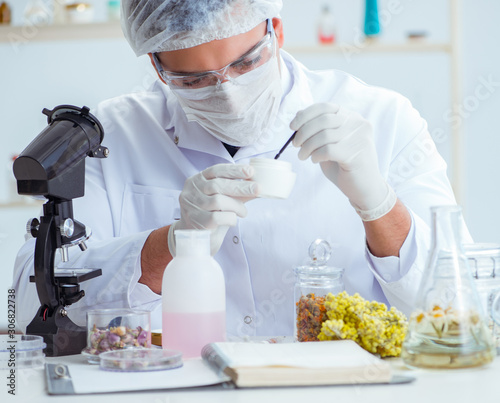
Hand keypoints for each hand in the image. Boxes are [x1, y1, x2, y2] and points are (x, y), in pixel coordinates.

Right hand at [168, 164, 257, 255]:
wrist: (195, 238)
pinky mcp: (195, 221)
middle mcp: (191, 191)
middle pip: (217, 185)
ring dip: (236, 206)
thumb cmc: (210, 214)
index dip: (234, 170)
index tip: (250, 171)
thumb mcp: (222, 199)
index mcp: (196, 180)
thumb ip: (235, 192)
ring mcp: (191, 206)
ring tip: (244, 212)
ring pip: (218, 201)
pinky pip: (218, 217)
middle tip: (258, 189)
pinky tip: (233, 220)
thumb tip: (256, 186)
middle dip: (240, 186)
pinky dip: (230, 218)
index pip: (215, 170)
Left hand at [290, 103, 395, 220]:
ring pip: (324, 136)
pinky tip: (315, 160)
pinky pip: (328, 150)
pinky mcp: (356, 154)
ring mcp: (359, 138)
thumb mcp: (329, 144)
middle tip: (296, 145)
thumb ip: (318, 129)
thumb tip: (298, 115)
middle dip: (303, 132)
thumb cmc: (344, 166)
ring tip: (303, 156)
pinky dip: (316, 155)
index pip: (325, 107)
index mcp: (352, 117)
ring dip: (307, 146)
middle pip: (323, 120)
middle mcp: (358, 123)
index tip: (292, 126)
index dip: (305, 115)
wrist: (365, 188)